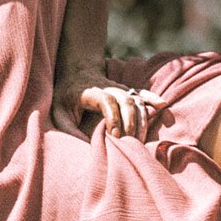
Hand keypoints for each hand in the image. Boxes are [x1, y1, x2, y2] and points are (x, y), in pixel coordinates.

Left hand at [49, 68, 169, 141]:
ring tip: (141, 140)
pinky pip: (141, 93)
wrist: (75, 72)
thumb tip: (86, 149)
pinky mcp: (125, 90)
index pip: (106, 100)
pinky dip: (152, 99)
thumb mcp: (58, 113)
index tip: (114, 135)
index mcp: (89, 92)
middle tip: (129, 143)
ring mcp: (117, 88)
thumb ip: (69, 130)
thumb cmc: (65, 97)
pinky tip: (161, 107)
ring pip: (134, 99)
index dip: (113, 117)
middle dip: (130, 123)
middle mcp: (106, 87)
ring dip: (141, 118)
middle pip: (124, 100)